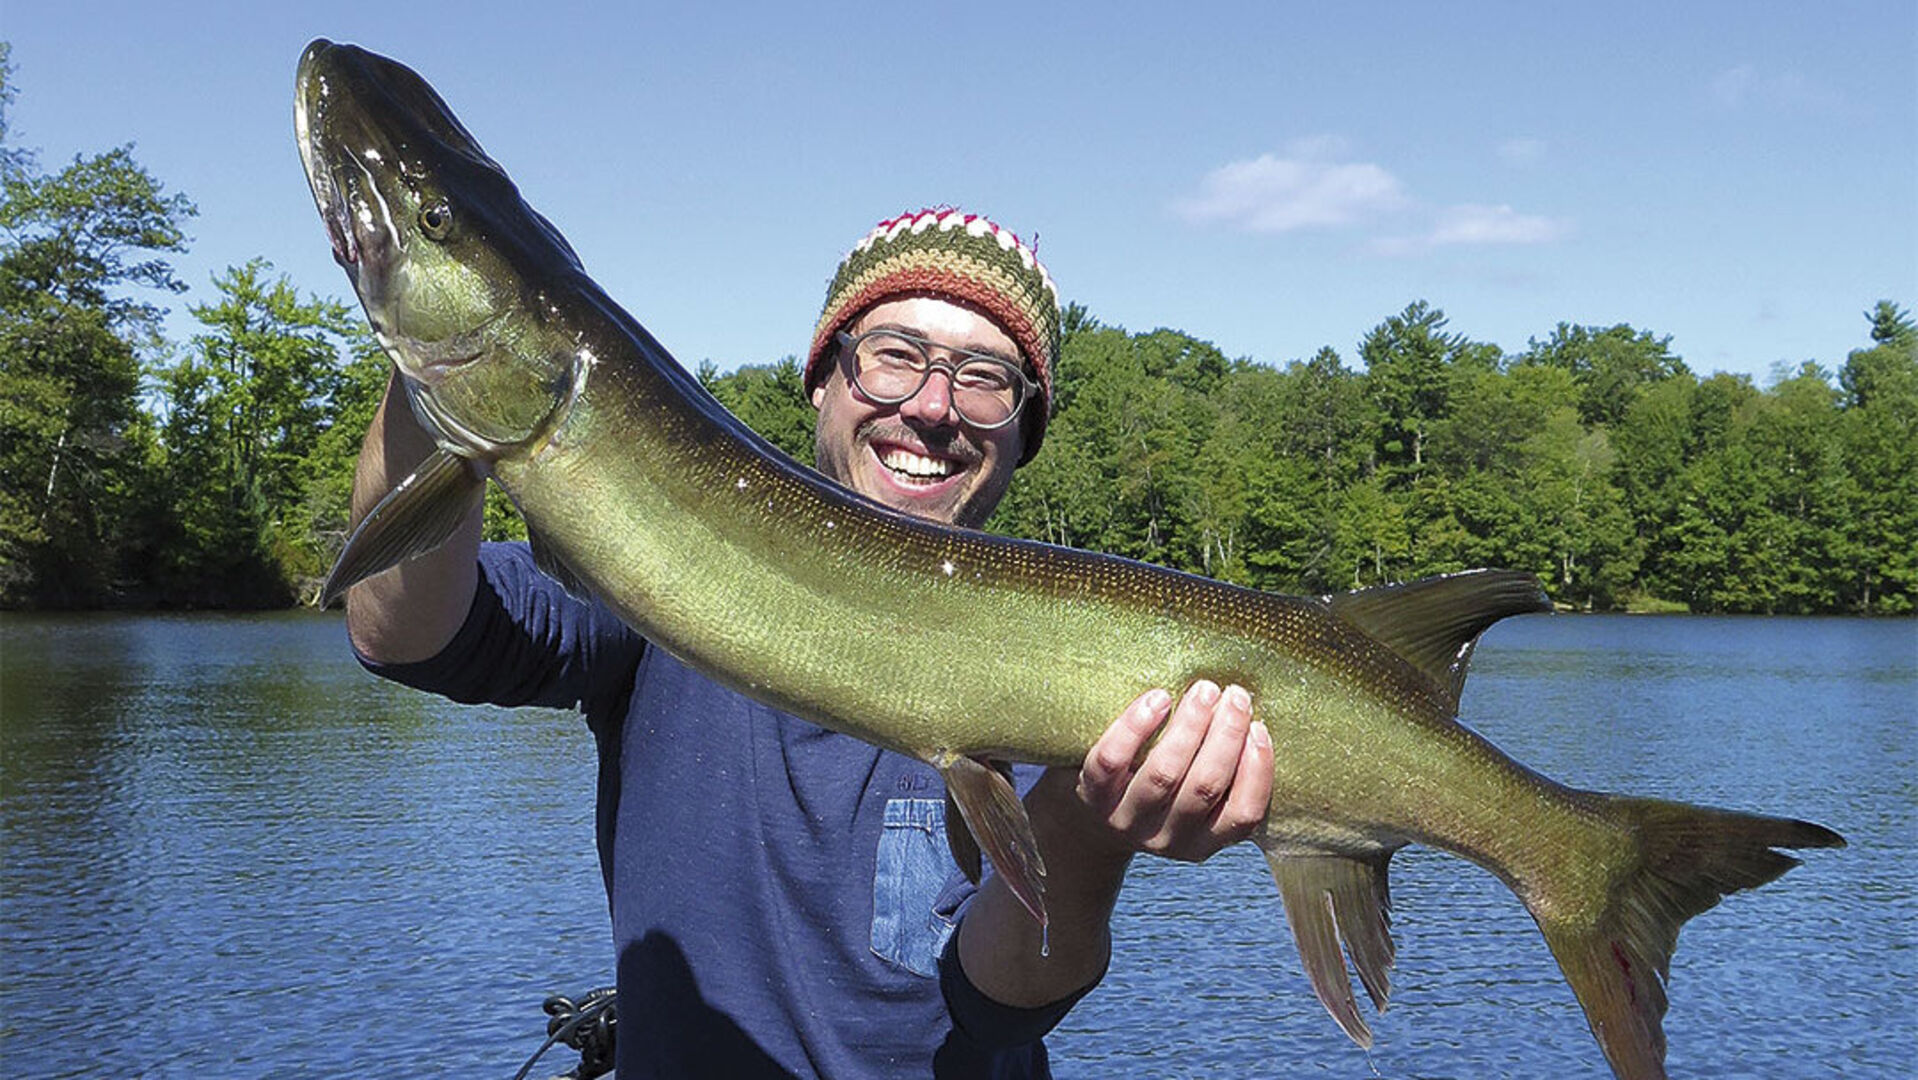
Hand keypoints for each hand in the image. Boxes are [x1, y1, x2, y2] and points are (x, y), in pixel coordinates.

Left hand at [1073, 681, 1272, 861]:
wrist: (1084, 821)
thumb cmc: (1156, 793)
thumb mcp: (1191, 799)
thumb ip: (1221, 774)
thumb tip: (1251, 716)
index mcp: (1203, 841)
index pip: (1242, 816)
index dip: (1257, 772)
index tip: (1260, 726)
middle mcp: (1167, 838)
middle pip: (1203, 787)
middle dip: (1226, 736)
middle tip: (1236, 694)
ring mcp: (1126, 821)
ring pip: (1163, 775)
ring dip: (1189, 727)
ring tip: (1204, 690)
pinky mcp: (1091, 797)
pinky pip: (1110, 762)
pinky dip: (1136, 727)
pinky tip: (1157, 699)